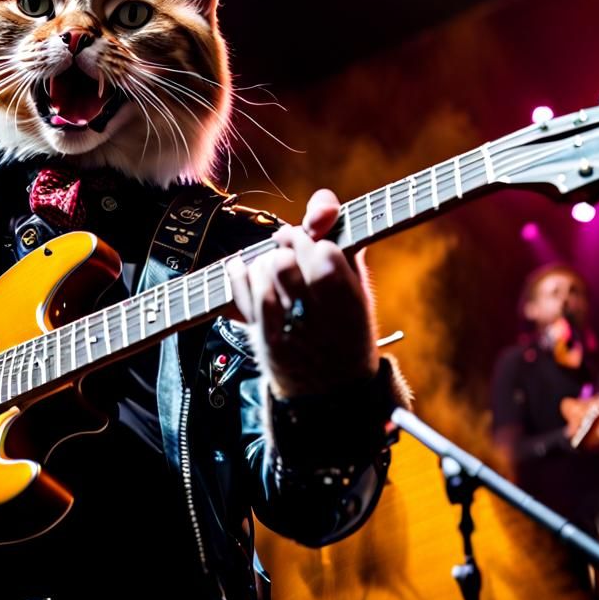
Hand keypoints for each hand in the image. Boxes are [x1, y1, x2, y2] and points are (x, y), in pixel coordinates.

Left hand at [226, 189, 377, 398]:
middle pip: (289, 258)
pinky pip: (246, 294)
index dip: (314, 238)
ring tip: (273, 266)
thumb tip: (321, 204)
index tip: (311, 237)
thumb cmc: (346, 332)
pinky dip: (240, 272)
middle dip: (285, 242)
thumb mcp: (358, 292)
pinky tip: (241, 266)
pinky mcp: (267, 339)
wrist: (333, 395)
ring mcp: (291, 327)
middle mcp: (321, 314)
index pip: (324, 251)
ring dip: (266, 260)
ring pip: (266, 271)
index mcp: (351, 300)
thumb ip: (344, 247)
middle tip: (286, 243)